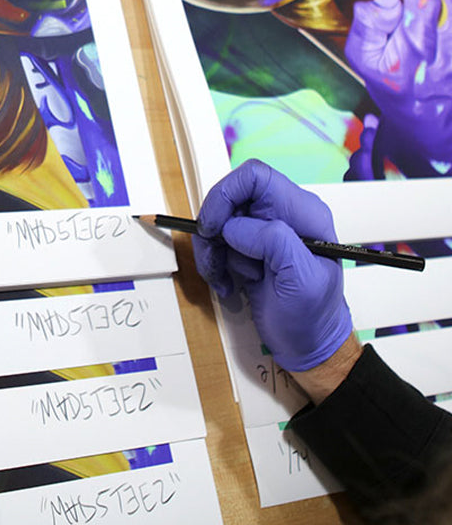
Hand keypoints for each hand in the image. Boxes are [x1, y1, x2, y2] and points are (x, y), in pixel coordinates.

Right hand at [195, 159, 353, 372]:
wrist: (309, 347)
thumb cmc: (312, 318)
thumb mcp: (302, 281)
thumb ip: (275, 243)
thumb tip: (235, 227)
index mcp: (304, 213)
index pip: (256, 177)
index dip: (226, 194)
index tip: (213, 227)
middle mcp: (283, 214)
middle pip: (230, 197)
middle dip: (213, 230)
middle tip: (214, 259)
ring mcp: (264, 230)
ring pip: (218, 221)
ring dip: (211, 251)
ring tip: (222, 278)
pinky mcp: (249, 246)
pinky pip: (217, 241)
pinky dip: (213, 262)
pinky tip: (227, 283)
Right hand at [345, 0, 451, 169]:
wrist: (423, 116)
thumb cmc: (389, 84)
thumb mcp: (363, 57)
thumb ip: (369, 23)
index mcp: (409, 54)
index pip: (423, 1)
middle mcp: (441, 56)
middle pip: (445, 2)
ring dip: (443, 5)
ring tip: (427, 14)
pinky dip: (449, 16)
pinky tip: (439, 25)